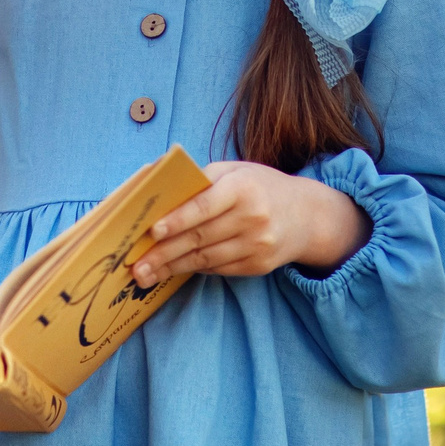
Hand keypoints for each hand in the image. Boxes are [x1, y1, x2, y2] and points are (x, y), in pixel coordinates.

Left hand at [130, 160, 371, 287]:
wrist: (308, 215)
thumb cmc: (261, 186)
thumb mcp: (236, 171)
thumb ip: (202, 179)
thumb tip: (159, 188)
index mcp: (243, 188)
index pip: (204, 206)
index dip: (177, 219)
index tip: (152, 231)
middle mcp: (253, 217)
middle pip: (200, 238)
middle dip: (164, 253)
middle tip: (136, 266)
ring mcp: (258, 245)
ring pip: (206, 259)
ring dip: (172, 267)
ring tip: (146, 274)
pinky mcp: (259, 265)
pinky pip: (219, 268)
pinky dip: (194, 269)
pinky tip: (173, 270)